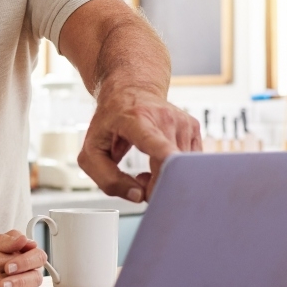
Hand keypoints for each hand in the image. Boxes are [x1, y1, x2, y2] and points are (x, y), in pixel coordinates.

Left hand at [77, 80, 200, 202]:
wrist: (130, 90)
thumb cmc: (110, 121)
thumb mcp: (92, 151)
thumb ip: (107, 179)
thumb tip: (138, 196)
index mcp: (136, 120)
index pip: (156, 142)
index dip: (166, 159)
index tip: (173, 169)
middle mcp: (164, 118)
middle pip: (171, 166)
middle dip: (156, 187)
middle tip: (139, 181)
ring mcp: (182, 122)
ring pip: (182, 169)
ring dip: (164, 179)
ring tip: (147, 167)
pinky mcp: (194, 128)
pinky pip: (189, 164)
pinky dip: (175, 171)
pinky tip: (160, 161)